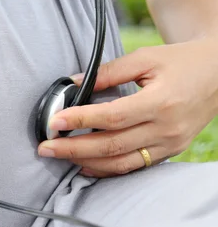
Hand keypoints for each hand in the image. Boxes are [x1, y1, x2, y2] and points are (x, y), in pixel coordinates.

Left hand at [37, 37, 217, 176]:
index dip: (80, 120)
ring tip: (58, 156)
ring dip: (85, 162)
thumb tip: (73, 83)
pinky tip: (84, 164)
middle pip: (111, 145)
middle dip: (73, 148)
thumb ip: (108, 72)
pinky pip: (134, 166)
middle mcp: (166, 129)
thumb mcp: (145, 58)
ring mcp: (170, 144)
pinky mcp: (170, 151)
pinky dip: (107, 168)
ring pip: (121, 162)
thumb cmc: (181, 62)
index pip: (112, 117)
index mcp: (161, 102)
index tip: (54, 121)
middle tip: (45, 147)